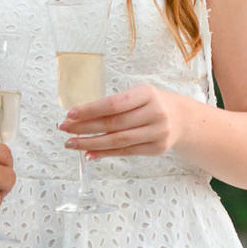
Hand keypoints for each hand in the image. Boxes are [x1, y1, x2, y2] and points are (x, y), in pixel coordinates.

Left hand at [59, 85, 189, 158]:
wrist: (181, 118)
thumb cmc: (151, 104)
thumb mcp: (138, 95)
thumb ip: (115, 104)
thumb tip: (79, 117)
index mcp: (147, 93)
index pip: (114, 104)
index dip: (90, 110)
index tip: (70, 114)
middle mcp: (155, 113)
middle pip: (113, 123)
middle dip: (85, 127)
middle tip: (64, 129)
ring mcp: (158, 132)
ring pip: (118, 140)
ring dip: (91, 143)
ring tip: (72, 144)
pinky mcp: (157, 148)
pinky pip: (126, 152)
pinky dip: (105, 153)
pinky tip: (89, 153)